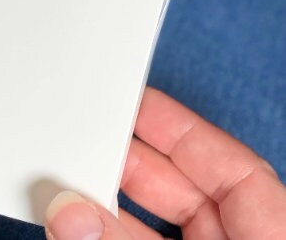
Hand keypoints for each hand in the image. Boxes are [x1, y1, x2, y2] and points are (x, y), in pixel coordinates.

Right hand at [45, 88, 285, 239]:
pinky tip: (69, 224)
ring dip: (101, 207)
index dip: (180, 127)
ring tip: (61, 186)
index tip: (133, 99)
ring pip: (146, 227)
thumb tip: (68, 212)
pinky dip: (100, 236)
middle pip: (179, 191)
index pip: (230, 167)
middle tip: (80, 140)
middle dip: (125, 164)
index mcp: (273, 236)